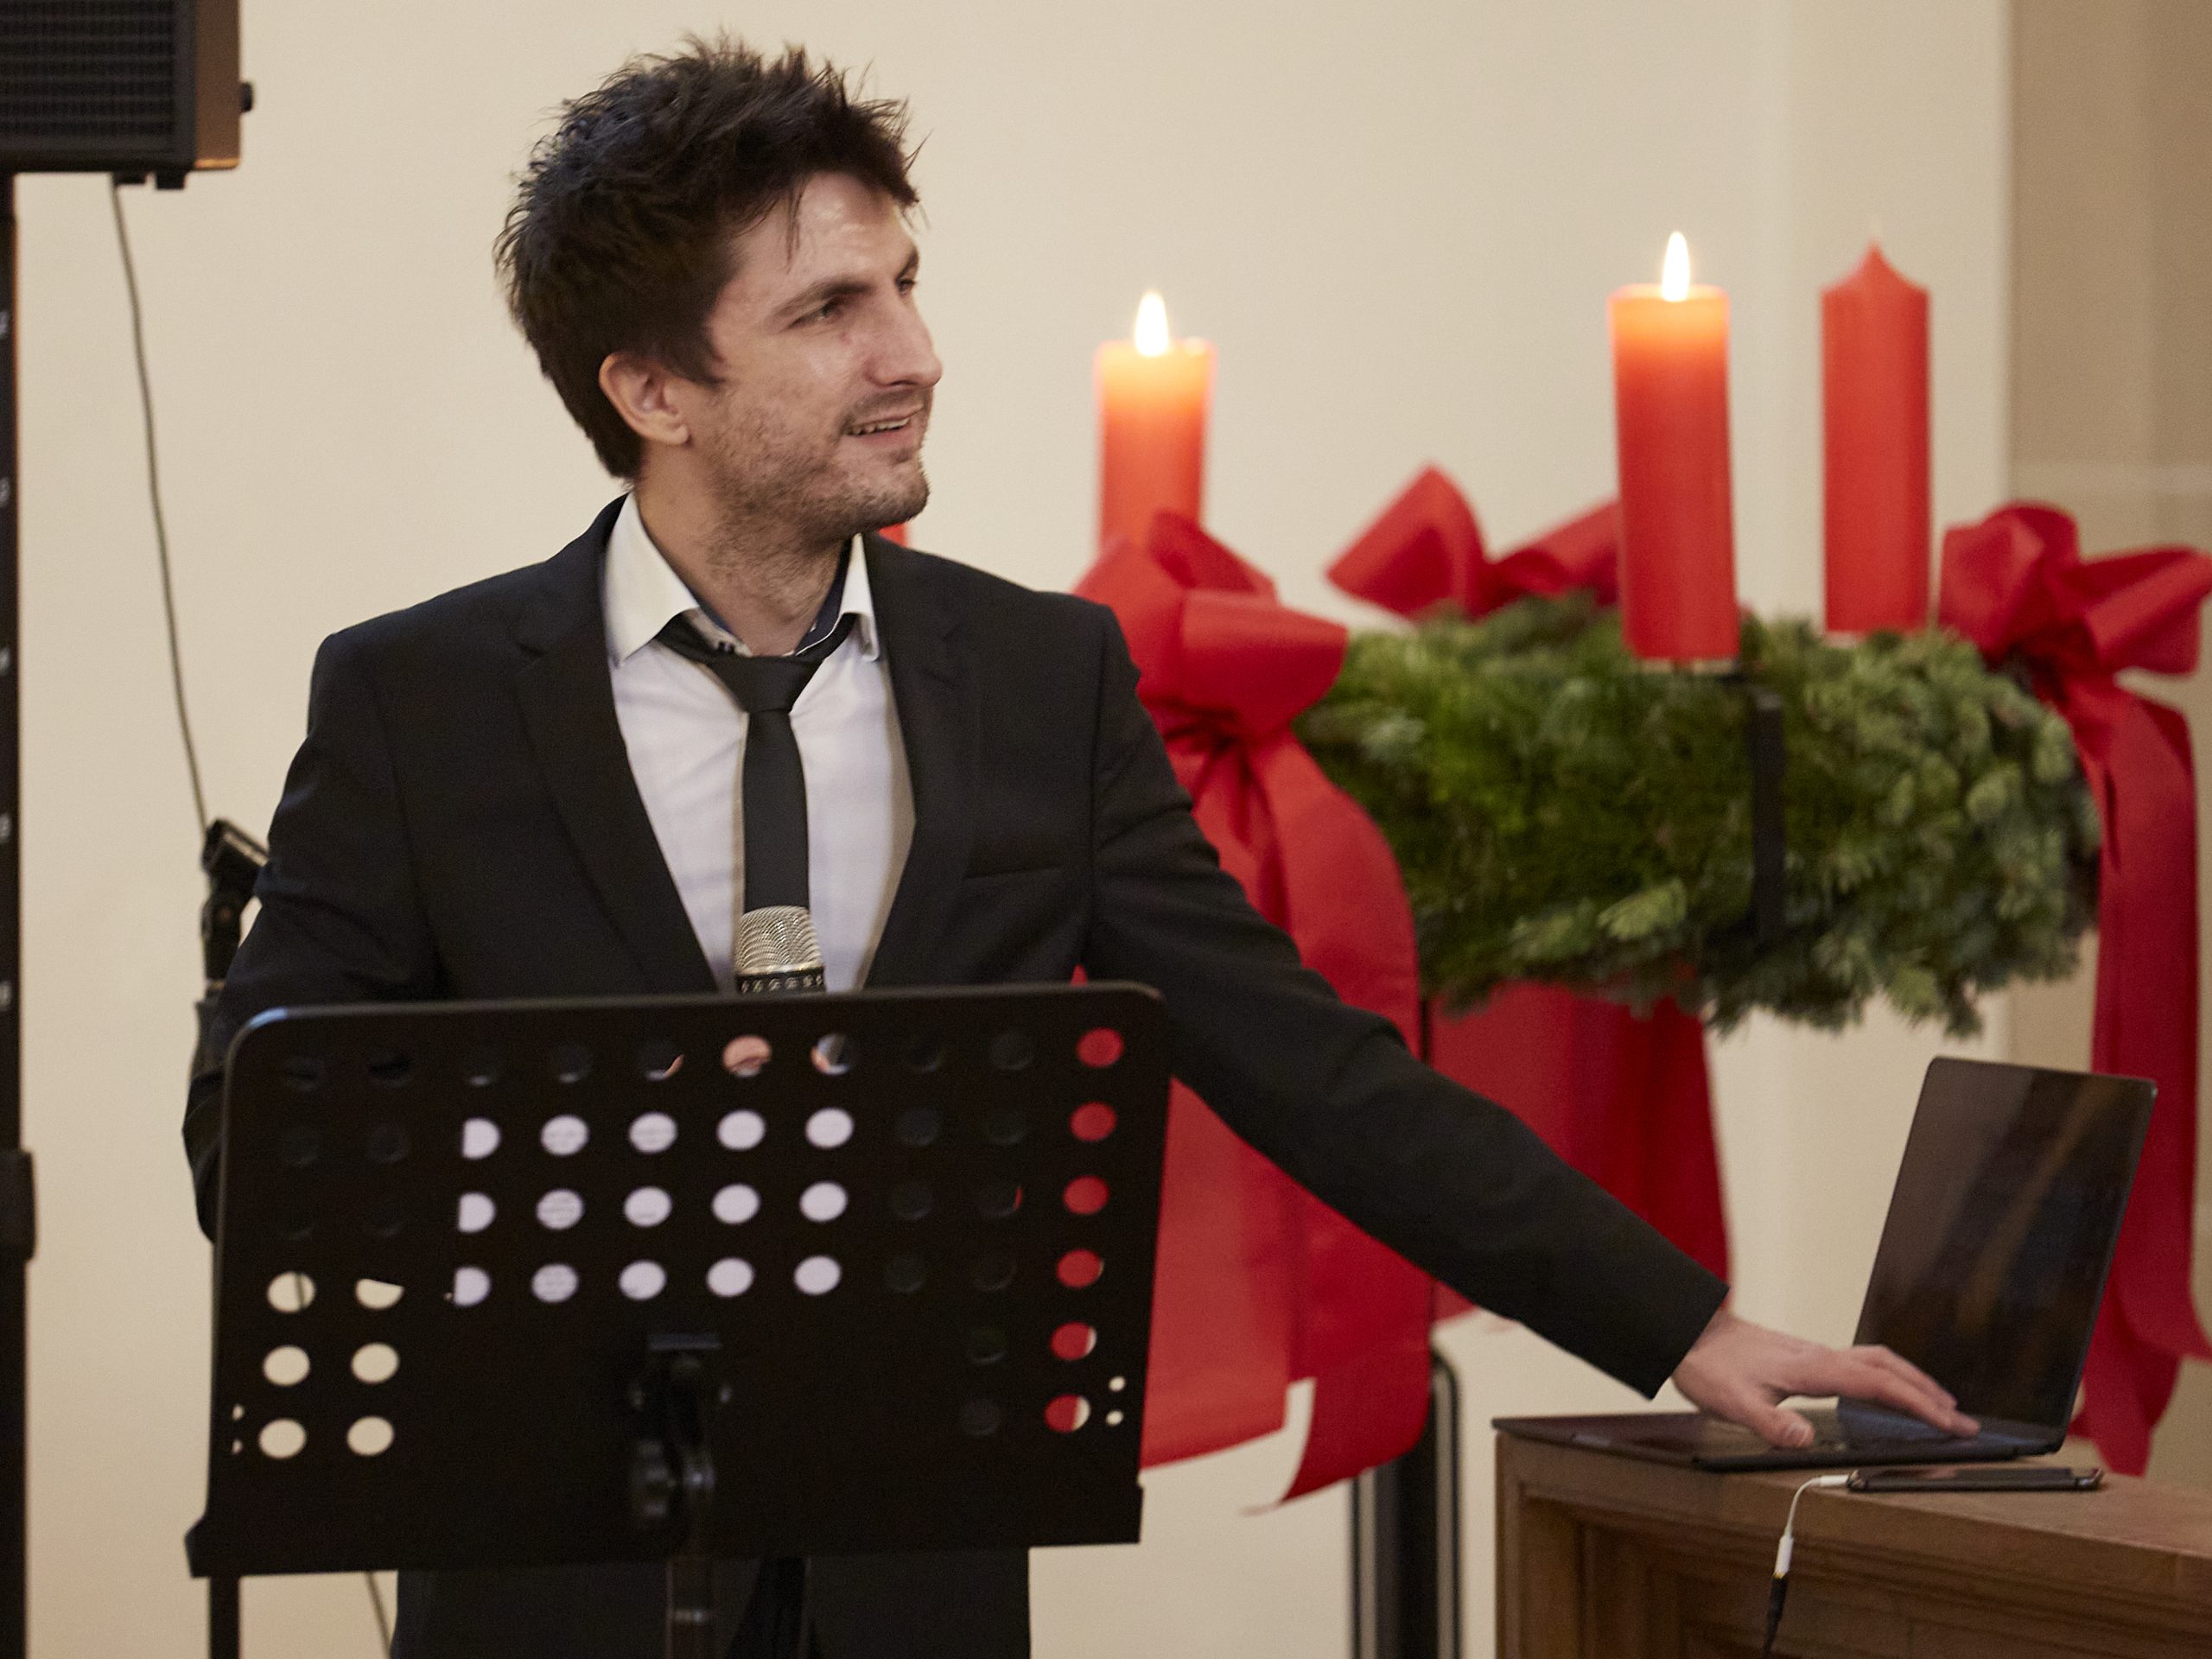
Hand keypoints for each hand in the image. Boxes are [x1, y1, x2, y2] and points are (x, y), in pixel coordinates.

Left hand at [1670, 1306, 1977, 1446]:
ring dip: (1911, 1381)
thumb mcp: (1732, 1402)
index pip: (1877, 1384)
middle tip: (1962, 1420)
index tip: (1949, 1422)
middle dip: (1928, 1392)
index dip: (1917, 1403)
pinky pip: (1860, 1362)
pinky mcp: (1807, 1356)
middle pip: (1888, 1367)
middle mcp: (1820, 1356)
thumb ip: (1769, 1423)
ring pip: (1876, 1360)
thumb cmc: (1709, 1366)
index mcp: (1812, 1368)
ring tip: (1938, 1406)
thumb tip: (1806, 1440)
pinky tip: (1887, 1392)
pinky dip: (1887, 1376)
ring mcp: (1815, 1353)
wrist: (1690, 1331)